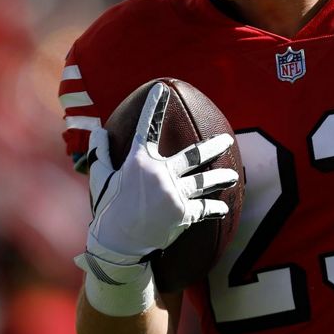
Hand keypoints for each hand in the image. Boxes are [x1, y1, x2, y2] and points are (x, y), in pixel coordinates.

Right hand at [77, 83, 238, 273]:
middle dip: (214, 146)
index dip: (154, 107)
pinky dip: (215, 209)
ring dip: (222, 178)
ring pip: (205, 181)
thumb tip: (98, 131)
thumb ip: (102, 153)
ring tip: (234, 176)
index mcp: (140, 162)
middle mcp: (161, 174)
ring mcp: (174, 194)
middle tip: (227, 140)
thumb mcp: (101, 179)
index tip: (161, 89)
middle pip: (194, 155)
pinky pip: (204, 208)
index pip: (148, 127)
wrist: (118, 244)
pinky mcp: (183, 214)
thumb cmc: (108, 209)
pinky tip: (223, 208)